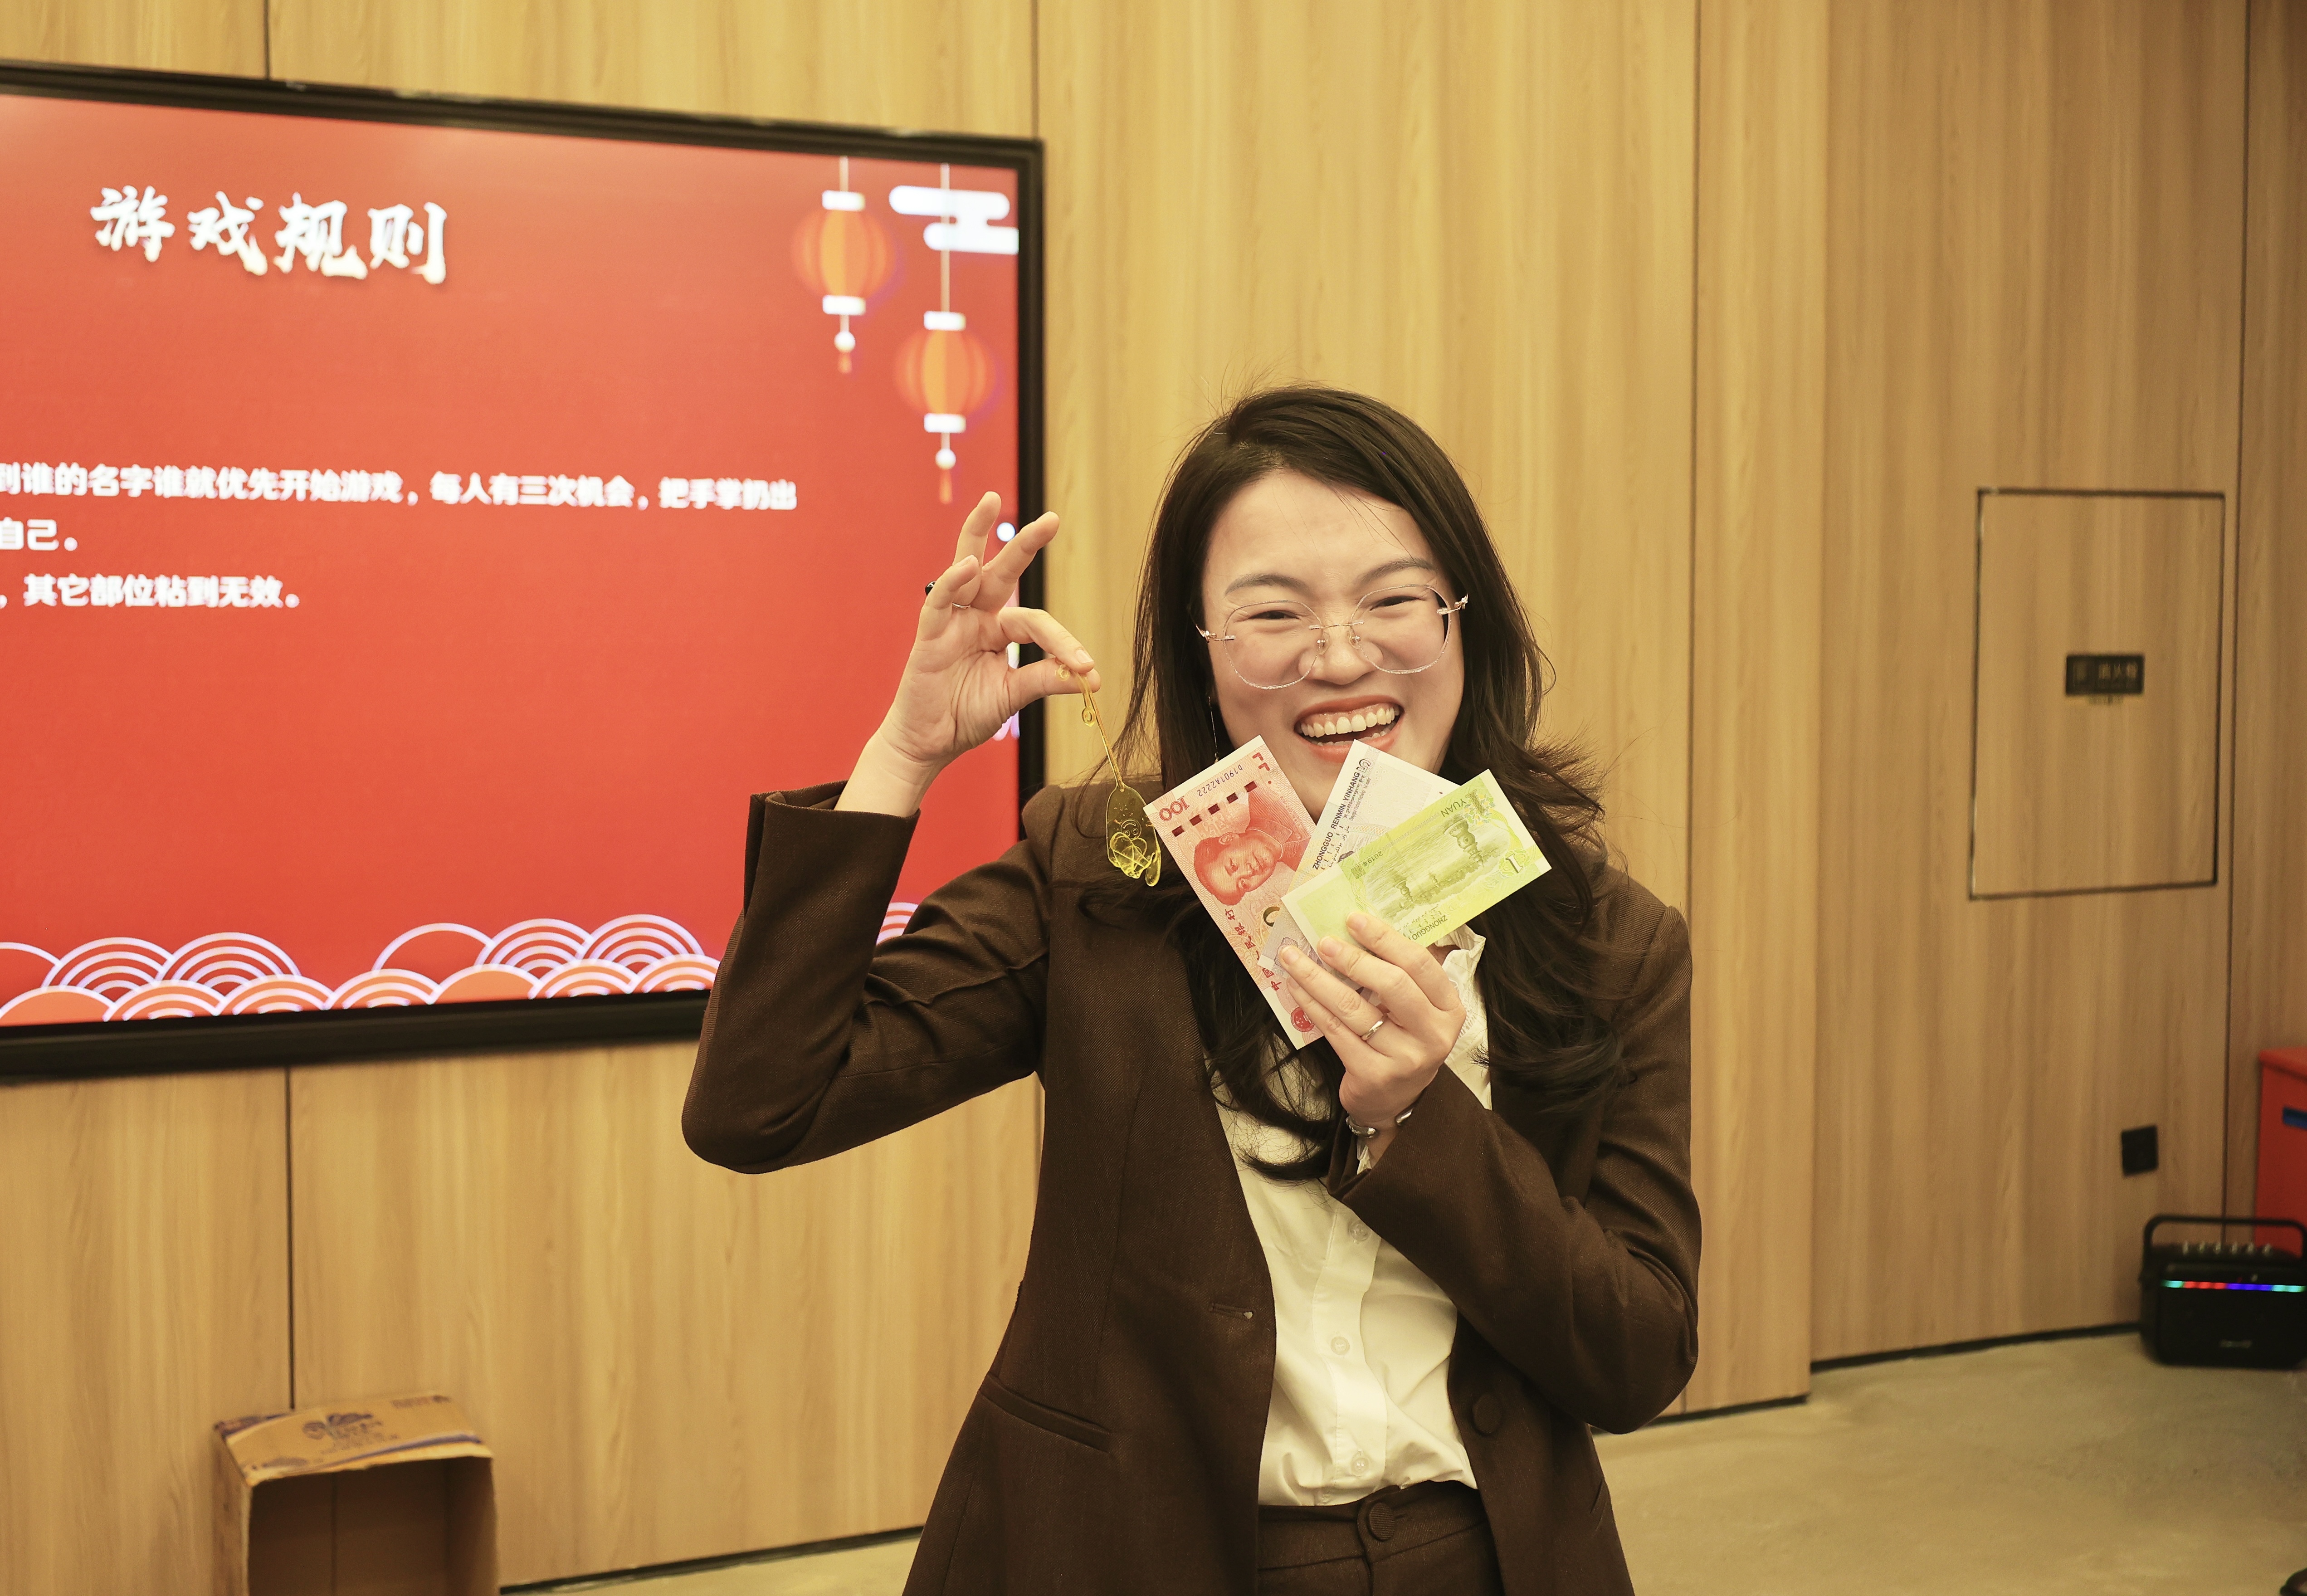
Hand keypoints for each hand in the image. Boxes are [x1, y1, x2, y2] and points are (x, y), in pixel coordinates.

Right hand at [839, 492, 1096, 815]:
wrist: (930, 743)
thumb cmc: (967, 714)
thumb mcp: (1014, 695)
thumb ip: (1045, 679)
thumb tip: (1089, 678)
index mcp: (999, 630)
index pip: (1036, 622)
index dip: (1063, 643)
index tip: (1087, 668)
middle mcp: (976, 617)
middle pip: (1001, 570)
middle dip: (1024, 542)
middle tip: (1052, 518)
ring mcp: (951, 622)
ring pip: (964, 568)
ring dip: (975, 532)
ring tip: (990, 500)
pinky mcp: (929, 635)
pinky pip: (939, 601)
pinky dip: (952, 582)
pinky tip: (968, 565)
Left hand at [1279, 912, 1465, 1166]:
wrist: (1394, 1101)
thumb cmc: (1402, 1042)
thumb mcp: (1416, 1010)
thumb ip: (1401, 974)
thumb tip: (1358, 929)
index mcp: (1449, 1008)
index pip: (1420, 964)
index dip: (1385, 938)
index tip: (1353, 919)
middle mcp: (1433, 1034)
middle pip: (1392, 984)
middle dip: (1352, 958)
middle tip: (1322, 941)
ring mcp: (1404, 1058)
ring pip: (1354, 1008)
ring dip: (1318, 978)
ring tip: (1294, 958)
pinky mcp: (1373, 1075)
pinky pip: (1335, 1031)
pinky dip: (1311, 1005)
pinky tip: (1296, 988)